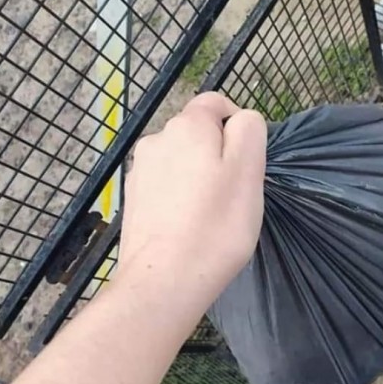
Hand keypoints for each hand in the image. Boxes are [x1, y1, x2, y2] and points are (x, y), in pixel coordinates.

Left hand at [120, 92, 266, 288]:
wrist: (164, 281)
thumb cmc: (216, 226)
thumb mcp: (249, 171)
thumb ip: (249, 130)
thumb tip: (240, 119)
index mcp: (187, 126)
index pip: (216, 103)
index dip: (238, 126)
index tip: (248, 163)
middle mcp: (157, 139)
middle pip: (198, 133)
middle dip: (218, 154)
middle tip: (234, 194)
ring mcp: (140, 171)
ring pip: (181, 160)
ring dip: (198, 176)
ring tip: (211, 215)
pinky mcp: (133, 199)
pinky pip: (166, 186)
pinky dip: (180, 198)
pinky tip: (188, 226)